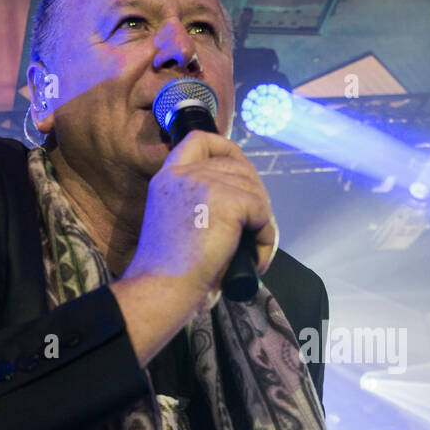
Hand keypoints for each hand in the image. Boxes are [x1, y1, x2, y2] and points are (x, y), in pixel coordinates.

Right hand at [125, 129, 278, 305]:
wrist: (161, 290)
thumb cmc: (169, 274)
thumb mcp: (178, 224)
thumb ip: (199, 203)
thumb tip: (243, 201)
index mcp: (168, 177)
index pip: (200, 139)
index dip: (226, 148)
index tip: (240, 168)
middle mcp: (185, 174)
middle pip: (239, 167)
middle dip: (255, 198)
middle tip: (254, 233)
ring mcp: (206, 184)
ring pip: (256, 193)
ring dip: (262, 225)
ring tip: (252, 255)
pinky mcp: (229, 201)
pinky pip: (264, 215)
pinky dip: (267, 240)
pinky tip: (255, 260)